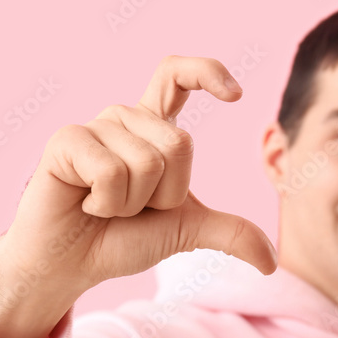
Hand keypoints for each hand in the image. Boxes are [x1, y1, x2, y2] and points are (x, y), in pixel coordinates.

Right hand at [0, 54, 277, 302]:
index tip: (236, 95)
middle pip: (179, 144)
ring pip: (147, 163)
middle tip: (131, 207)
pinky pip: (112, 173)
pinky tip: (85, 203)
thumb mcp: (184, 233)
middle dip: (164, 194)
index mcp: (153, 129)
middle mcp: (125, 119)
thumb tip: (270, 262)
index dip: (207, 73)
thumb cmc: (121, 240)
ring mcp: (95, 127)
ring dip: (131, 204)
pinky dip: (106, 204)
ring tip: (104, 206)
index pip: (177, 76)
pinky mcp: (67, 140)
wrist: (71, 264)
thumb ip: (228, 235)